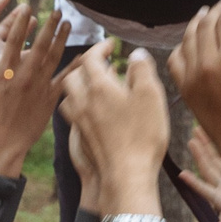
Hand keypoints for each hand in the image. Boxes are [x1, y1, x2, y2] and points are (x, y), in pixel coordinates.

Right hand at [0, 7, 66, 175]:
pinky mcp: (49, 98)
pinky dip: (74, 67)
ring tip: (68, 24)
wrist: (4, 142)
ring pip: (54, 58)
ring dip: (62, 39)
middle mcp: (24, 75)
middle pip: (39, 45)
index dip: (21, 22)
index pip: (14, 40)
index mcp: (6, 71)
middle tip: (57, 11)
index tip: (27, 7)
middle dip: (49, 26)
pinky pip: (64, 79)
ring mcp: (39, 86)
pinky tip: (83, 56)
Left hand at [58, 40, 169, 216]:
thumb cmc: (142, 135)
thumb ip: (142, 70)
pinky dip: (79, 105)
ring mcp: (79, 121)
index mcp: (100, 87)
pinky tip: (91, 111)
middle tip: (101, 64)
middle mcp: (83, 102)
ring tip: (93, 86)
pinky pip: (72, 114)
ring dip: (78, 86)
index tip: (109, 45)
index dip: (100, 47)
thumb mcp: (151, 96)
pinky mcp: (81, 138)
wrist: (126, 176)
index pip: (91, 58)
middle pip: (73, 75)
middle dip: (85, 66)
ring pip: (68, 96)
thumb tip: (135, 54)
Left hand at [166, 2, 220, 147]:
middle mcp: (209, 65)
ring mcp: (194, 78)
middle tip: (218, 7)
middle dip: (212, 13)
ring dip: (195, 25)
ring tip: (201, 18)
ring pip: (187, 41)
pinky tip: (188, 45)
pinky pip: (176, 61)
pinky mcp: (186, 91)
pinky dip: (181, 48)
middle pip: (205, 27)